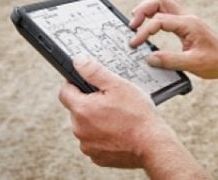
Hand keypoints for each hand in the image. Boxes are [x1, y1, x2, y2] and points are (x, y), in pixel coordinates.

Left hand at [58, 56, 207, 177]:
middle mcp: (79, 130)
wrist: (152, 145)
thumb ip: (95, 72)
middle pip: (77, 110)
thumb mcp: (118, 85)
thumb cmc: (137, 115)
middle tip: (112, 100)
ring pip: (86, 126)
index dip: (75, 84)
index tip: (88, 83)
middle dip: (90, 103)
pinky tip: (120, 131)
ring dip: (96, 121)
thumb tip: (78, 61)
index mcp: (82, 109)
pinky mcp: (96, 157)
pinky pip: (95, 142)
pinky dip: (104, 136)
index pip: (65, 92)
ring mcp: (87, 146)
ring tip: (118, 117)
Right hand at [128, 0, 217, 80]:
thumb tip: (149, 58)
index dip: (143, 31)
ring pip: (164, 0)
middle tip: (133, 25)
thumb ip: (170, 61)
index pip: (159, 20)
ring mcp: (187, 18)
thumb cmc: (215, 62)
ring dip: (149, 7)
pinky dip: (155, 12)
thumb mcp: (192, 64)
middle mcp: (188, 17)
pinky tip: (149, 23)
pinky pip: (168, 9)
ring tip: (137, 21)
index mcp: (189, 24)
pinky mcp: (186, 24)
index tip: (134, 44)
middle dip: (143, 9)